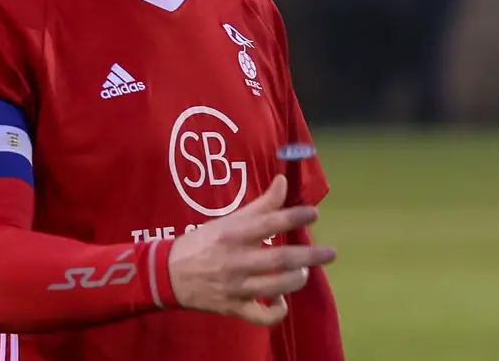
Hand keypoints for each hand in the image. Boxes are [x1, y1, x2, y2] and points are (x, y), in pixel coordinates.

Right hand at [167, 174, 336, 325]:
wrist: (168, 274)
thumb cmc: (203, 242)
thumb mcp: (228, 220)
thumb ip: (260, 204)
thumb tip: (283, 181)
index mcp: (233, 234)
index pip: (269, 222)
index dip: (295, 216)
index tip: (313, 213)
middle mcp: (236, 260)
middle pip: (280, 259)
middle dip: (310, 256)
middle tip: (330, 253)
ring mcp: (235, 287)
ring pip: (276, 287)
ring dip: (296, 279)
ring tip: (304, 271)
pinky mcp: (233, 308)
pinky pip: (262, 316)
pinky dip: (277, 311)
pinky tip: (280, 300)